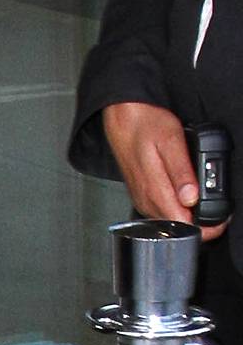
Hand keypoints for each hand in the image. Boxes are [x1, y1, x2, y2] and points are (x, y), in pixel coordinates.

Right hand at [102, 100, 223, 235]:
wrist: (122, 117)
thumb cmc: (145, 125)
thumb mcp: (171, 141)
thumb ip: (181, 172)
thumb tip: (191, 197)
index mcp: (155, 189)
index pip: (184, 225)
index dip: (206, 227)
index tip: (221, 220)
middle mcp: (146, 199)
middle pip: (178, 227)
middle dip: (201, 222)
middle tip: (218, 207)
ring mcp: (142, 199)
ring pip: (170, 221)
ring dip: (189, 216)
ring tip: (204, 199)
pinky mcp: (141, 195)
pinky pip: (161, 211)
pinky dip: (177, 208)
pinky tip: (185, 195)